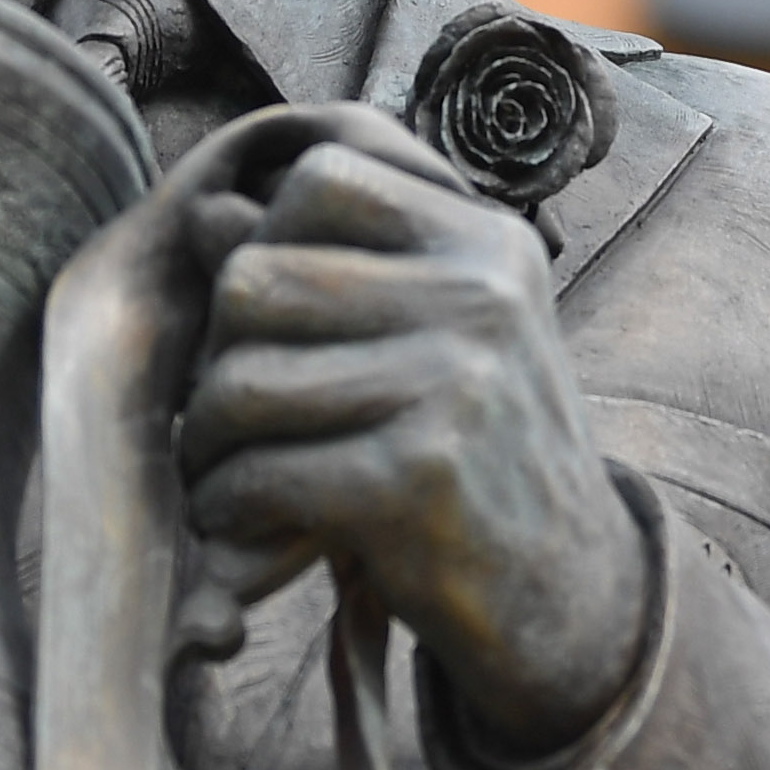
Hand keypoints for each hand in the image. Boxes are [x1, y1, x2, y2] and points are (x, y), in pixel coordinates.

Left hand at [175, 126, 654, 760]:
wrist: (568, 591)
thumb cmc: (476, 450)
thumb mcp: (431, 337)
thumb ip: (322, 270)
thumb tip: (201, 212)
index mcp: (487, 242)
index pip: (321, 179)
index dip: (264, 244)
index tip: (274, 325)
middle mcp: (481, 297)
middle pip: (256, 279)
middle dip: (214, 359)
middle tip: (227, 420)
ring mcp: (456, 385)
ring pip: (241, 381)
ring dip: (207, 444)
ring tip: (225, 474)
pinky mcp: (419, 481)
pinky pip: (261, 472)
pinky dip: (228, 509)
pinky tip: (248, 524)